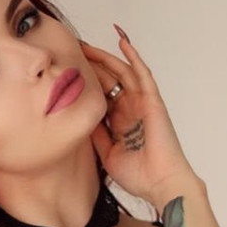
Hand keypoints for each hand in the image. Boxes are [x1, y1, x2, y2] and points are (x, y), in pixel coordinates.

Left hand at [80, 29, 201, 209]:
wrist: (160, 184)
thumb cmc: (139, 175)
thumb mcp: (107, 153)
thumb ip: (97, 135)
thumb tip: (82, 118)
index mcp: (120, 121)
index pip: (100, 95)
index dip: (85, 82)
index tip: (67, 73)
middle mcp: (131, 109)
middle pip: (108, 80)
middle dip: (91, 65)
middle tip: (71, 52)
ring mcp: (142, 103)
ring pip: (121, 72)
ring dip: (105, 58)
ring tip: (86, 46)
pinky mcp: (152, 101)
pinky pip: (142, 73)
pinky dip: (132, 57)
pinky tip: (121, 42)